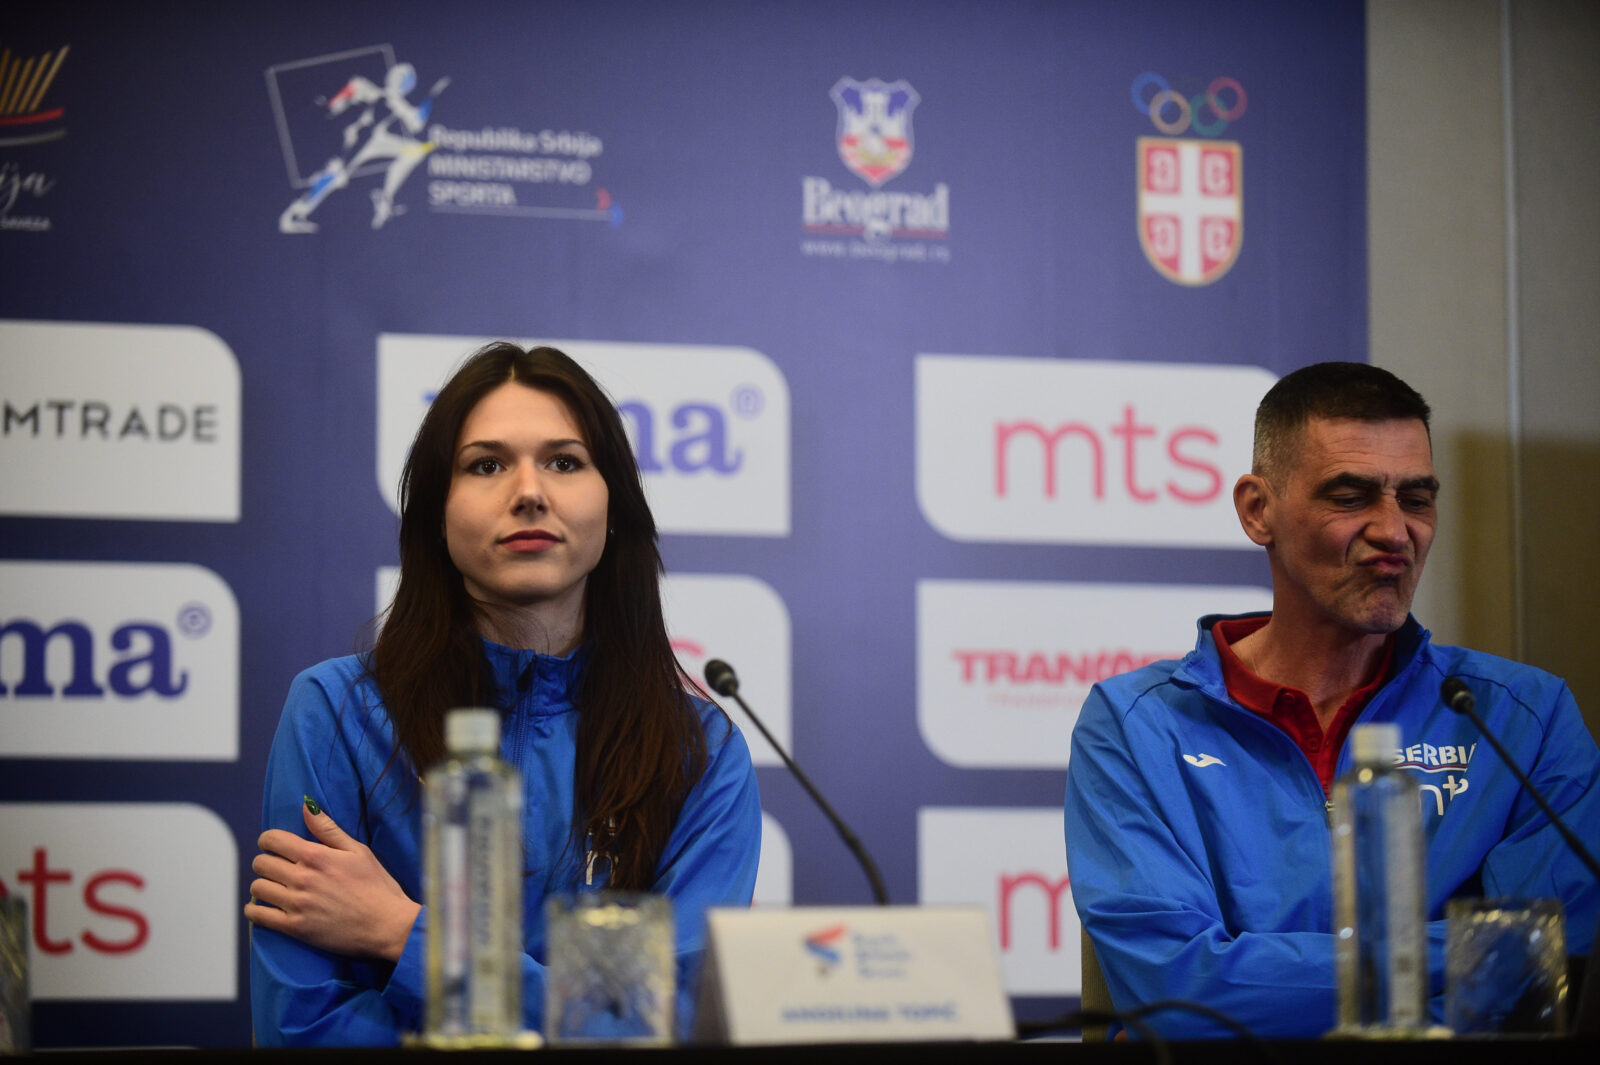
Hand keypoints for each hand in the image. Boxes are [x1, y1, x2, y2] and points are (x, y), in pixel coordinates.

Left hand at [245, 798, 420, 962]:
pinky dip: (255, 911)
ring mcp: (296, 904)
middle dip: (266, 862)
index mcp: (316, 856)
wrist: (386, 925)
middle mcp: (302, 878)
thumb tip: (305, 806)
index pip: (272, 840)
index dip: (268, 840)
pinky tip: (265, 908)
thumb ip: (328, 829)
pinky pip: (258, 916)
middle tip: (278, 868)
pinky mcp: (294, 928)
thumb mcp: (358, 851)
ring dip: (263, 885)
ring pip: (257, 888)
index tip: (275, 846)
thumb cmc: (376, 886)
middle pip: (261, 863)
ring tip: (275, 888)